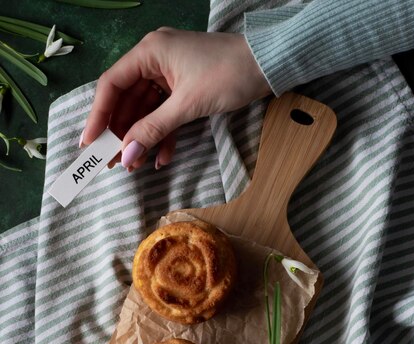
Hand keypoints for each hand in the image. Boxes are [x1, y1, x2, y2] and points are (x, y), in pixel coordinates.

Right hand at [81, 28, 271, 170]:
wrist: (268, 66)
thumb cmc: (228, 74)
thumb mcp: (188, 105)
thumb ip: (154, 130)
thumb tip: (127, 155)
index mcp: (149, 52)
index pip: (112, 85)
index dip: (98, 116)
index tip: (90, 144)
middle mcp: (155, 60)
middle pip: (126, 100)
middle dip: (121, 133)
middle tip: (112, 162)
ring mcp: (170, 75)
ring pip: (146, 111)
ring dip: (142, 138)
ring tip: (134, 166)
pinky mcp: (184, 89)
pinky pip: (165, 114)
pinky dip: (163, 135)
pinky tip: (161, 158)